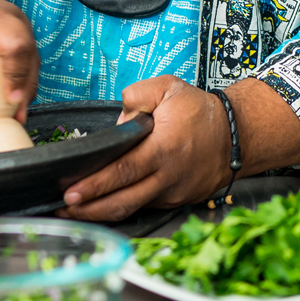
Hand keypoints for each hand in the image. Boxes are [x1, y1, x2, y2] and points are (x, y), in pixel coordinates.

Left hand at [58, 76, 231, 221]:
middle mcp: (167, 177)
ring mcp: (173, 193)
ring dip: (101, 212)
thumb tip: (119, 117)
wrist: (237, 135)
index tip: (71, 192)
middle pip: (122, 201)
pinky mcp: (177, 200)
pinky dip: (124, 206)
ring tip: (76, 210)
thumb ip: (137, 95)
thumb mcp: (169, 88)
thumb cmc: (202, 113)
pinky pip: (146, 205)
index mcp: (163, 149)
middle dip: (89, 208)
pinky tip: (105, 203)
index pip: (122, 171)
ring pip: (132, 209)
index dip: (95, 185)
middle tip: (62, 208)